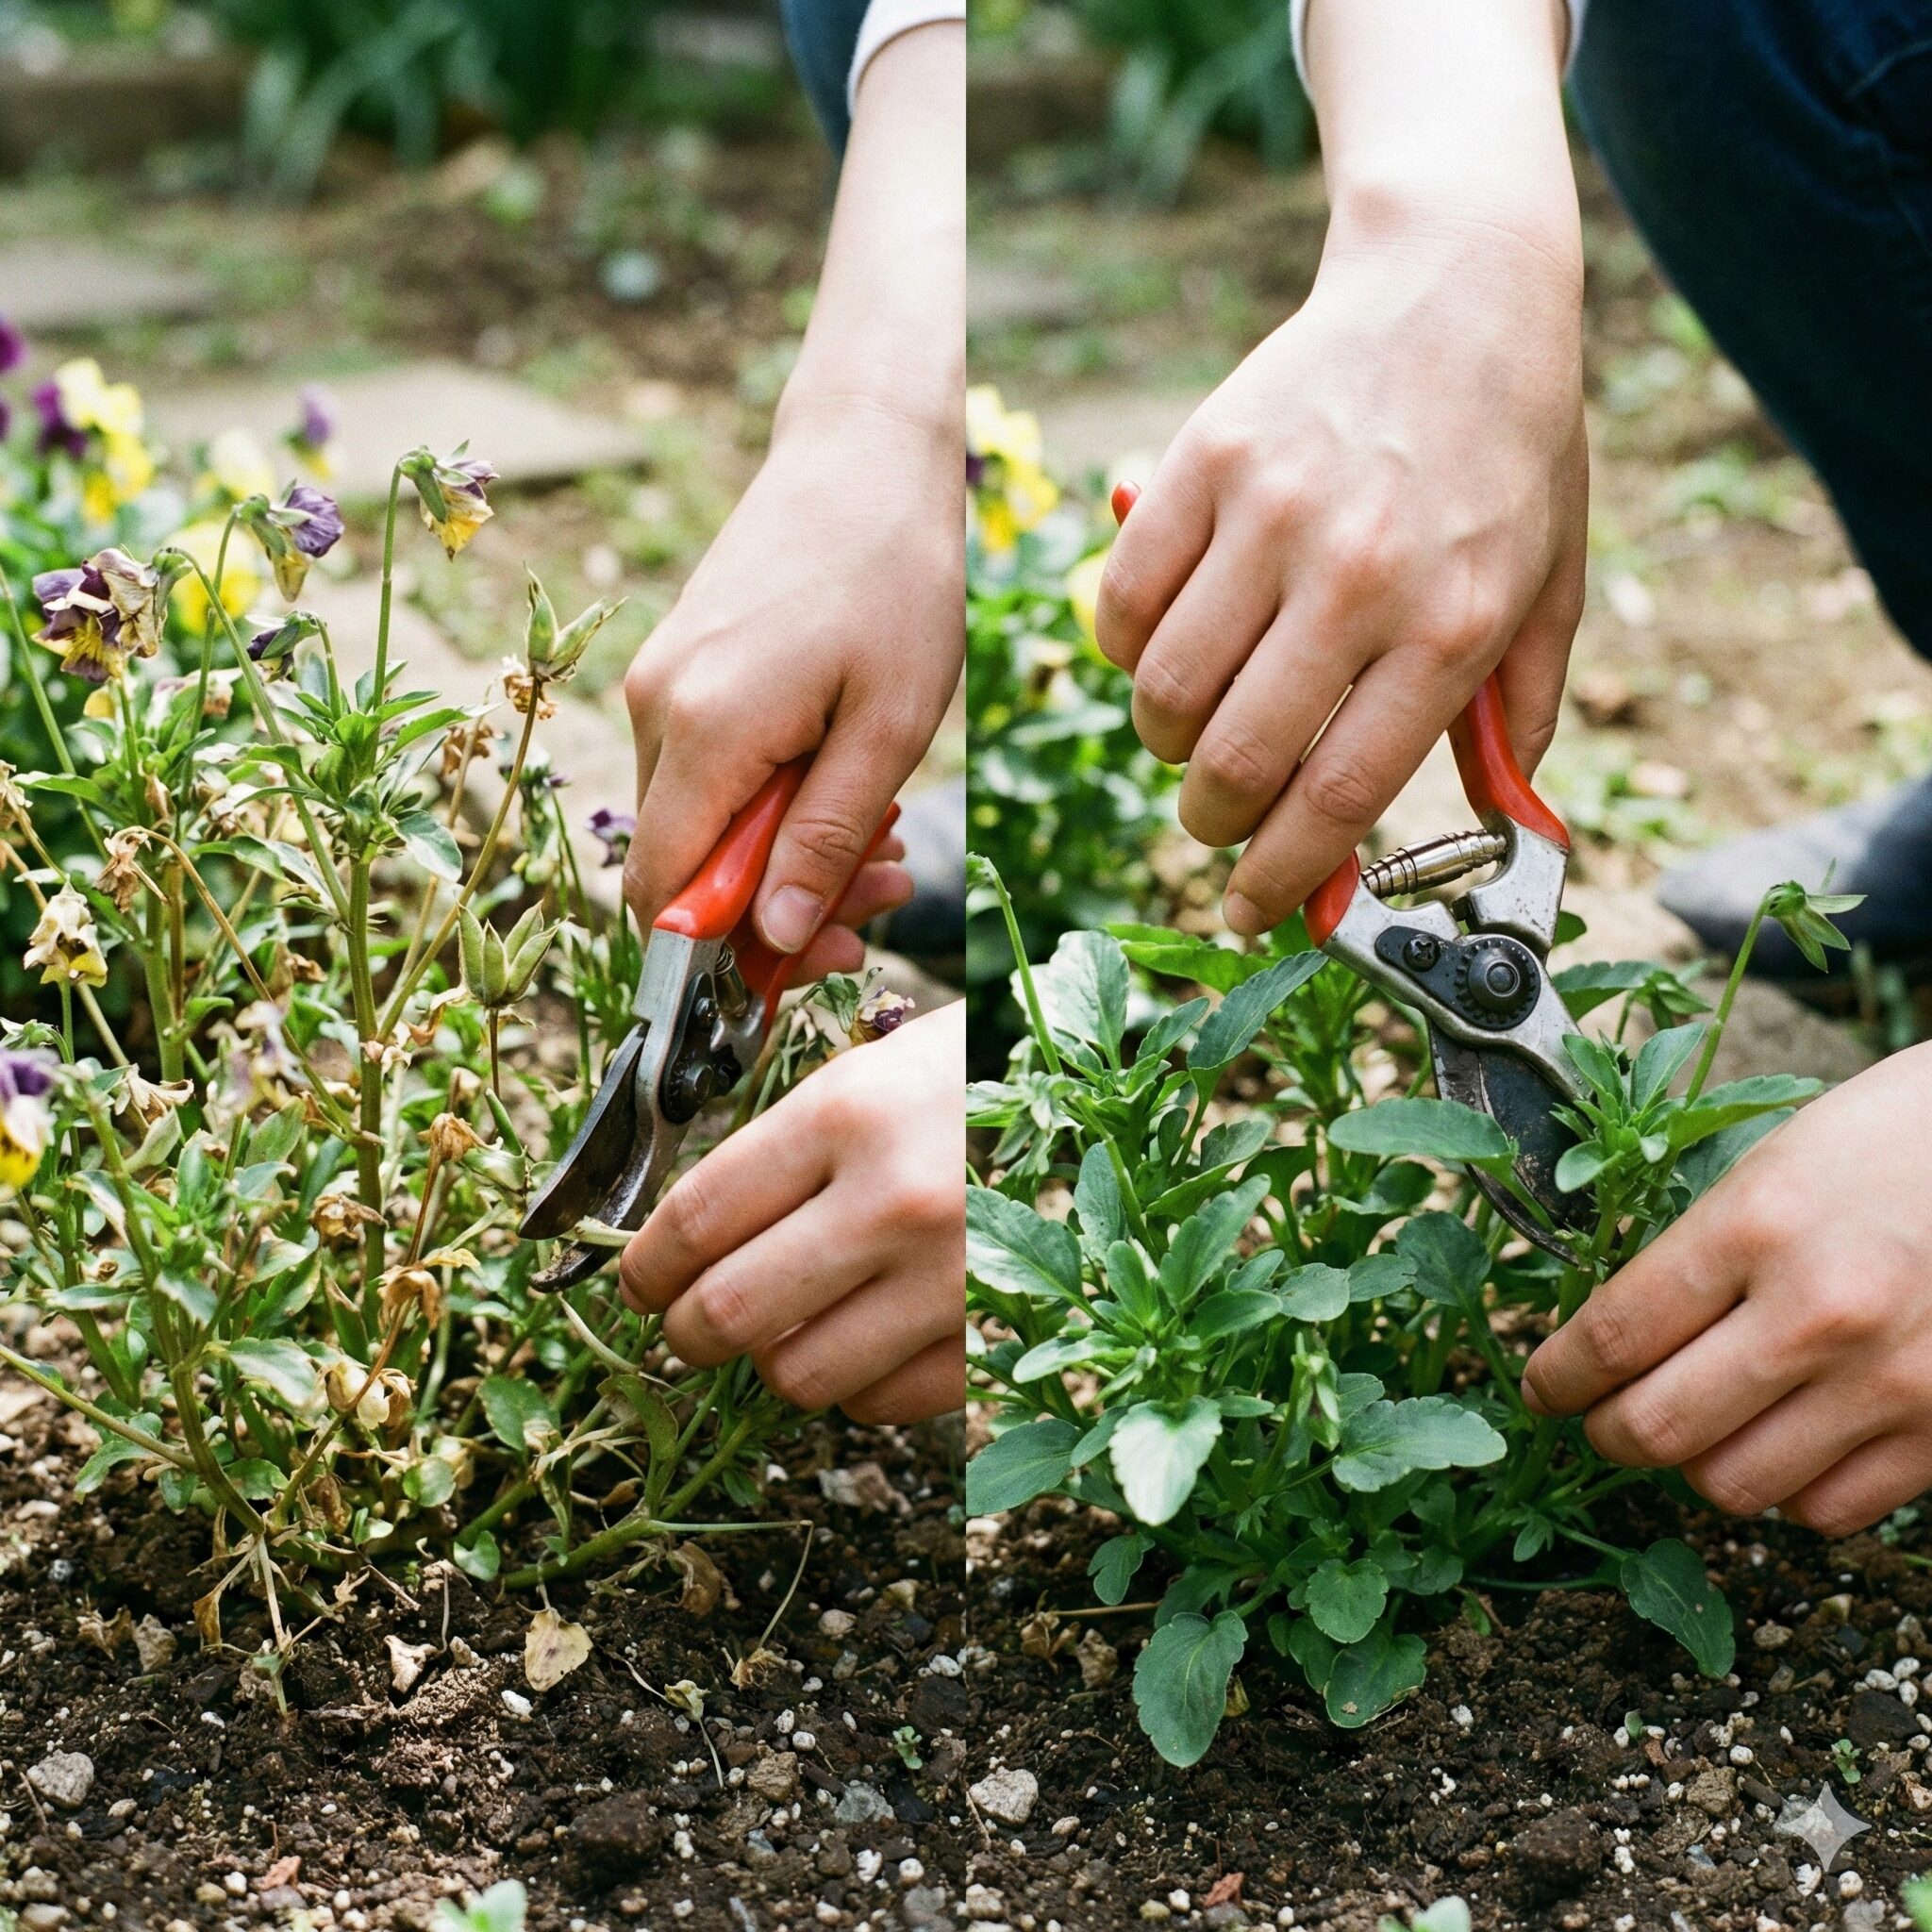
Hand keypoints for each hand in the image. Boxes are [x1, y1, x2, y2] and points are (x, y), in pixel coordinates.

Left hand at [619, 1002, 964, 1423]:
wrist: (1096, 1104)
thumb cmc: (967, 1078)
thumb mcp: (865, 1076)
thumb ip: (780, 1152)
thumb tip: (683, 1241)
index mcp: (850, 1114)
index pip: (698, 1218)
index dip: (645, 1265)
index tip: (638, 1279)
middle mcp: (896, 1202)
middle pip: (730, 1312)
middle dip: (685, 1329)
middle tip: (685, 1321)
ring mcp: (951, 1279)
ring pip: (797, 1376)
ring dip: (772, 1360)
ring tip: (783, 1326)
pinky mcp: (995, 1339)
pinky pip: (881, 1403)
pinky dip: (855, 1382)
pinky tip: (864, 1334)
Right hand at [622, 19, 962, 981]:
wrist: (867, 452)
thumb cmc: (897, 579)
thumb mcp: (890, 727)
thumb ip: (824, 838)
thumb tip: (778, 941)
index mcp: (705, 731)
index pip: (663, 896)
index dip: (728, 954)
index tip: (819, 958)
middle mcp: (658, 711)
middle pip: (681, 870)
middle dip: (778, 907)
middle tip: (882, 893)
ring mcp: (661, 686)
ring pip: (700, 825)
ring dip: (786, 854)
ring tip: (884, 834)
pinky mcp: (680, 670)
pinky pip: (710, 775)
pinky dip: (773, 801)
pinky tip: (846, 782)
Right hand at [1095, 0, 1584, 935]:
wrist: (1456, 288)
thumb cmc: (1508, 456)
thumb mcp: (1547, 587)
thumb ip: (1519, 716)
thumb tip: (1498, 832)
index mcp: (1450, 624)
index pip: (1340, 794)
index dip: (1282, 879)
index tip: (1249, 912)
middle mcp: (1358, 575)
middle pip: (1236, 759)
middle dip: (1210, 825)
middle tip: (1216, 822)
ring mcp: (1272, 514)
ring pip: (1166, 692)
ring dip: (1166, 743)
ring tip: (1194, 731)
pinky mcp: (1203, 463)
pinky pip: (1125, 603)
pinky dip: (1128, 654)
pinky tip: (1164, 648)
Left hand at [1522, 1043, 1931, 1537]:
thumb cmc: (1897, 1138)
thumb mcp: (1777, 1162)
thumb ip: (1699, 1248)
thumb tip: (1612, 1332)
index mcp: (1758, 1224)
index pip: (1614, 1335)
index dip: (1556, 1378)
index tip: (1540, 1389)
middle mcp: (1820, 1312)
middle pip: (1656, 1429)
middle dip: (1606, 1434)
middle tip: (1601, 1420)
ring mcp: (1891, 1381)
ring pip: (1733, 1487)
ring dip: (1697, 1465)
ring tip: (1701, 1425)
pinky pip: (1826, 1511)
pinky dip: (1789, 1489)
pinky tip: (1787, 1439)